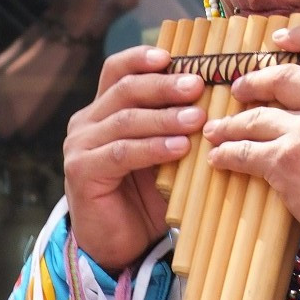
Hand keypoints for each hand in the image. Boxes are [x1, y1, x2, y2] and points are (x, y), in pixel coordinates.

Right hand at [63, 46, 205, 270]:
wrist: (121, 244)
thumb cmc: (148, 192)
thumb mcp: (165, 149)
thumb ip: (177, 122)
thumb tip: (219, 95)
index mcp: (104, 107)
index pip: (117, 69)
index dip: (142, 58)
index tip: (172, 56)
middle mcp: (86, 121)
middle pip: (125, 89)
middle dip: (165, 85)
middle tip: (198, 86)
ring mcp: (79, 145)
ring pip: (126, 120)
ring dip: (165, 117)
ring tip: (198, 119)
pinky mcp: (80, 172)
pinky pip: (121, 153)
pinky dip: (153, 148)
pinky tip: (179, 148)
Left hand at [202, 26, 299, 240]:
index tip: (279, 36)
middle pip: (284, 76)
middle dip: (255, 81)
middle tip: (239, 88)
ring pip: (257, 116)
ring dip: (232, 123)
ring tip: (216, 130)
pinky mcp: (286, 160)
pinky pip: (246, 151)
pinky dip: (228, 154)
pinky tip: (218, 157)